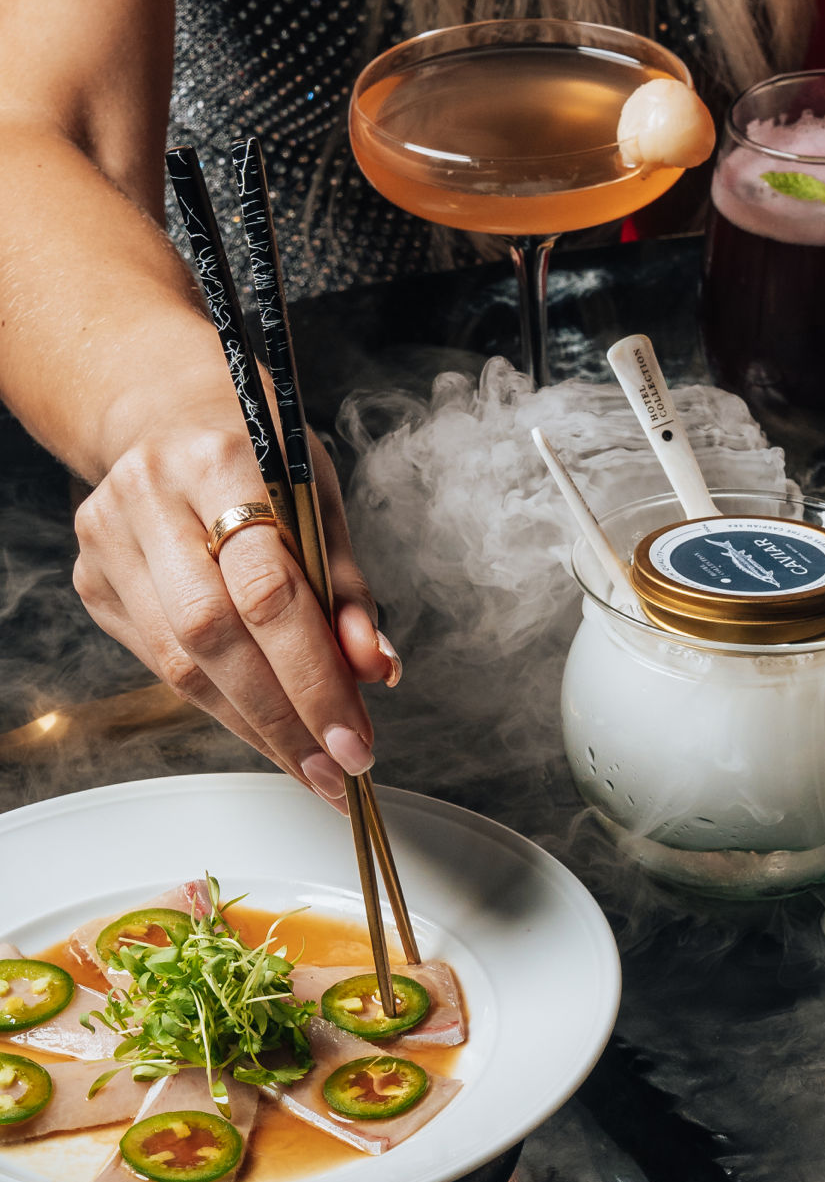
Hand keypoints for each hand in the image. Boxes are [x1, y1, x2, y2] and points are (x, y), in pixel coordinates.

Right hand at [73, 410, 397, 795]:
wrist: (166, 416)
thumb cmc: (259, 459)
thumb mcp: (320, 499)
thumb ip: (346, 585)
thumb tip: (375, 667)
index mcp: (222, 462)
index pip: (267, 588)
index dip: (313, 674)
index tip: (354, 736)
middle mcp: (151, 496)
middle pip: (213, 634)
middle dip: (283, 715)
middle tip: (336, 765)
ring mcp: (109, 539)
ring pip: (178, 662)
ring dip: (252, 724)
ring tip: (308, 759)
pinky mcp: (92, 579)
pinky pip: (159, 664)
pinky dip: (219, 703)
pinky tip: (262, 724)